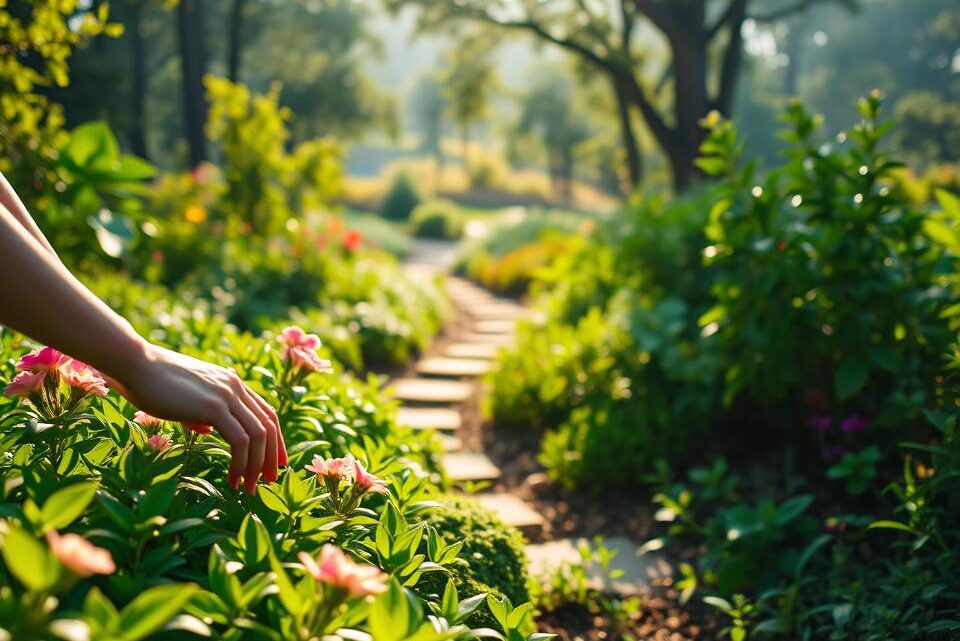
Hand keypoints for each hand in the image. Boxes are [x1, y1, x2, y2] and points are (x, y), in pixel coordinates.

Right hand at [112, 343, 285, 493]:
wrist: (135, 364)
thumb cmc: (152, 382)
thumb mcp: (186, 397)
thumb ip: (201, 412)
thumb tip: (208, 429)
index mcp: (232, 383)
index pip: (266, 413)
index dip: (275, 439)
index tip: (275, 462)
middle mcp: (235, 387)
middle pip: (269, 425)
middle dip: (272, 457)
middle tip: (269, 481)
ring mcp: (227, 395)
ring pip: (259, 436)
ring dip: (257, 466)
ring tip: (249, 488)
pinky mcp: (214, 407)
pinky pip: (240, 440)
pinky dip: (241, 463)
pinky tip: (233, 479)